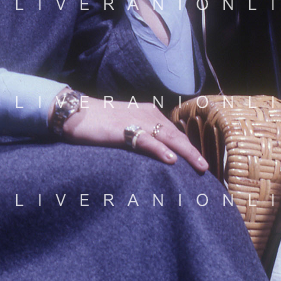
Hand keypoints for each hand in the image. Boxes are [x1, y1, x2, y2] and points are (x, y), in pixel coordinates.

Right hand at [61, 102, 208, 170]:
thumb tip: (154, 152)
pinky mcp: (124, 129)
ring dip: (186, 153)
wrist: (75, 112)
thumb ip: (140, 135)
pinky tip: (171, 160)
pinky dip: (160, 150)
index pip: (174, 132)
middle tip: (205, 167)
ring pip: (168, 138)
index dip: (187, 147)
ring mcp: (137, 121)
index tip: (197, 162)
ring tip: (199, 166)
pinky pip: (147, 141)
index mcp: (149, 113)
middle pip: (176, 135)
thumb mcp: (125, 125)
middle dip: (192, 152)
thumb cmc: (97, 122)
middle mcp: (148, 114)